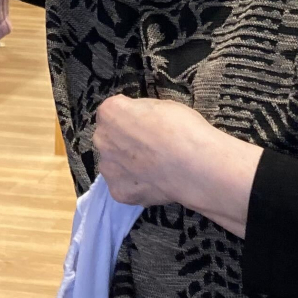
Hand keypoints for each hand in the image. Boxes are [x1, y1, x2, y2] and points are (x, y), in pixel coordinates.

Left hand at [93, 94, 261, 235]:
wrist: (196, 166)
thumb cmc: (182, 128)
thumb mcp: (161, 105)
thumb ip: (140, 112)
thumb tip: (137, 119)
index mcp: (110, 112)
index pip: (112, 112)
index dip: (130, 118)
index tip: (145, 124)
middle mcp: (101, 140)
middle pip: (108, 139)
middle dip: (123, 142)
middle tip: (149, 147)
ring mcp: (108, 169)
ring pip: (114, 164)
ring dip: (127, 165)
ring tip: (153, 168)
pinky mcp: (118, 192)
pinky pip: (124, 186)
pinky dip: (136, 186)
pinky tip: (155, 182)